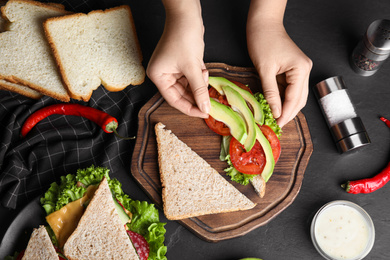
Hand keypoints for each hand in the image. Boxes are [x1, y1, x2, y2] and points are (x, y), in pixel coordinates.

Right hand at [147, 1, 209, 117]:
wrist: (187, 15)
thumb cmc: (183, 37)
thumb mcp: (193, 67)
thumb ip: (199, 90)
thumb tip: (205, 107)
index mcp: (158, 76)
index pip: (174, 100)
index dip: (190, 108)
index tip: (204, 113)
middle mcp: (163, 74)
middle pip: (182, 94)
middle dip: (197, 96)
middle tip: (211, 103)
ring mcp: (173, 69)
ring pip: (188, 86)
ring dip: (199, 85)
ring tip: (205, 77)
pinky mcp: (182, 64)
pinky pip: (192, 77)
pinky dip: (200, 78)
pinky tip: (205, 73)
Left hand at [246, 0, 311, 126]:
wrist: (263, 24)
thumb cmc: (263, 41)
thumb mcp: (265, 70)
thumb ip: (270, 93)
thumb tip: (275, 112)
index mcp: (301, 69)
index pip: (295, 98)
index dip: (286, 113)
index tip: (277, 125)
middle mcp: (305, 70)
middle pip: (299, 99)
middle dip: (288, 113)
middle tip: (276, 125)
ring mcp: (300, 70)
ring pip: (294, 96)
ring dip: (285, 107)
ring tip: (274, 118)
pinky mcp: (292, 70)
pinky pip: (288, 89)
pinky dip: (281, 98)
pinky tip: (273, 106)